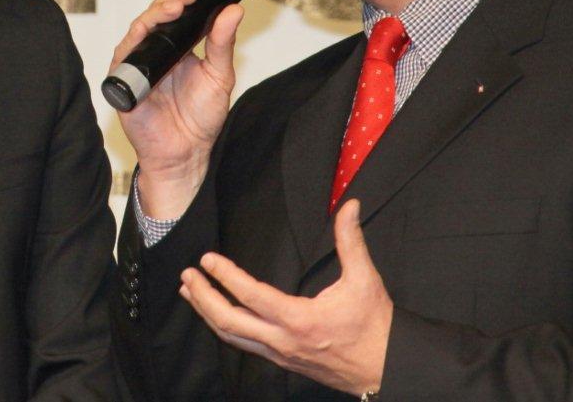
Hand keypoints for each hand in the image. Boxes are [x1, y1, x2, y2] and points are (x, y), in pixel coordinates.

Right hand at [110, 0, 243, 218]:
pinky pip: (125, 52)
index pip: (180, 7)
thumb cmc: (200, 118)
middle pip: (159, 10)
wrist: (185, 154)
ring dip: (158, 10)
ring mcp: (139, 61)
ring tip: (178, 3)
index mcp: (180, 43)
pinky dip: (136, 37)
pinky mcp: (124, 78)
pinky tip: (148, 27)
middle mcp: (158, 47)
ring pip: (142, 25)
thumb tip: (234, 10)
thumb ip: (223, 43)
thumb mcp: (220, 75)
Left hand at [178, 200, 392, 395]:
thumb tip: (349, 205)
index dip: (226, 276)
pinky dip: (224, 327)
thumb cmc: (374, 325)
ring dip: (207, 314)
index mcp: (299, 320)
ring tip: (190, 292)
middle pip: (229, 323)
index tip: (207, 259)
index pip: (251, 296)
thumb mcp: (364, 279)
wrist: (385, 367)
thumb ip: (351, 240)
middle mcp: (283, 341)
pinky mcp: (282, 362)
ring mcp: (280, 355)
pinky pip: (245, 345)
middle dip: (203, 298)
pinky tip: (216, 315)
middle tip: (187, 276)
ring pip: (232, 338)